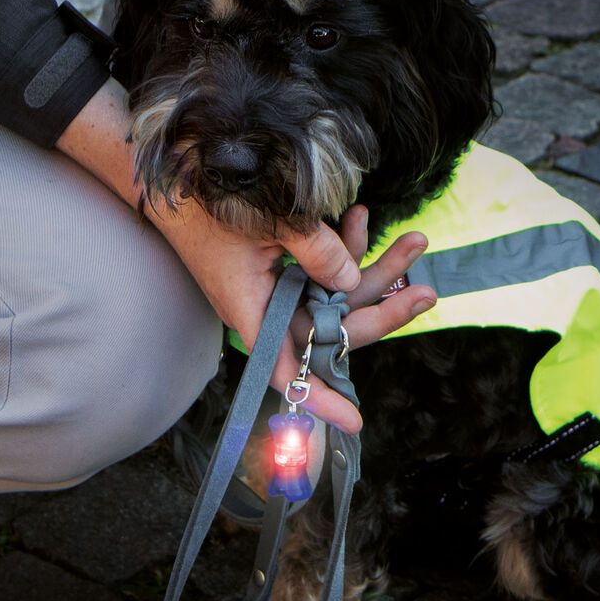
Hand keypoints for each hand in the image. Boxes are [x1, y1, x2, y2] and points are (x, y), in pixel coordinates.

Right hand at [154, 200, 434, 432]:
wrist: (173, 178)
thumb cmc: (206, 204)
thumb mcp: (266, 222)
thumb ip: (316, 251)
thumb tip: (352, 277)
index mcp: (254, 314)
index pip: (290, 371)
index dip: (322, 398)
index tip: (356, 422)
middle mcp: (269, 309)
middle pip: (334, 328)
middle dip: (384, 310)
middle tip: (426, 293)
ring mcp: (278, 289)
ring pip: (337, 295)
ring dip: (376, 269)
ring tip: (415, 242)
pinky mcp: (282, 268)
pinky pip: (323, 268)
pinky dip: (344, 247)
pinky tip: (362, 220)